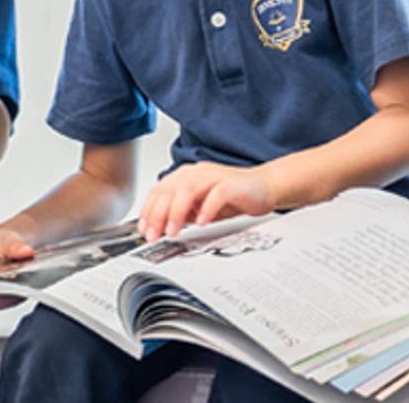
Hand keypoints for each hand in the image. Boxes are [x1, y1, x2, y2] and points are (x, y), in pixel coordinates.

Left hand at [139, 162, 273, 240]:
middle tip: (154, 235)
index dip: (149, 211)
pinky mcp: (232, 184)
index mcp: (186, 176)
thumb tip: (159, 225)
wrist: (265, 187)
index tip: (144, 230)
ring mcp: (214, 177)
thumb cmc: (233, 196)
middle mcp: (197, 173)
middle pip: (170, 190)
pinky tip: (200, 223)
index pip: (160, 190)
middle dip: (158, 215)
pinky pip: (216, 195)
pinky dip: (206, 209)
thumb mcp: (200, 207)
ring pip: (188, 190)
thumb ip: (181, 212)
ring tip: (172, 232)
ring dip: (176, 212)